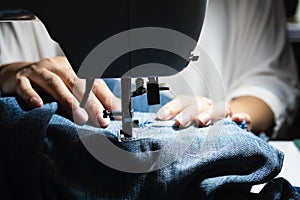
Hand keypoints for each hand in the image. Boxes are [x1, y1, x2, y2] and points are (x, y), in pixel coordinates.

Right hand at [0, 56, 120, 126]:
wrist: (17, 75)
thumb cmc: (49, 85)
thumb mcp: (70, 88)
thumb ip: (88, 99)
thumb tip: (110, 114)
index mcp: (74, 69)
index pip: (93, 82)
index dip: (106, 98)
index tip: (116, 112)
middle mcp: (58, 67)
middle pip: (77, 83)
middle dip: (91, 103)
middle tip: (102, 119)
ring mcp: (39, 72)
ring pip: (55, 84)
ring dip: (69, 102)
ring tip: (81, 118)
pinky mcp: (21, 78)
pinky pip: (26, 86)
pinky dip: (32, 95)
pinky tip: (39, 105)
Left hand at [156, 95, 251, 129]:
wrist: (226, 127)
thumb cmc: (199, 127)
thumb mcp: (185, 126)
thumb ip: (172, 127)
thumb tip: (153, 128)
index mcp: (193, 105)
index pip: (182, 101)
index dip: (171, 108)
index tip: (161, 117)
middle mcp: (207, 106)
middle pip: (198, 104)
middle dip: (188, 113)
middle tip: (180, 123)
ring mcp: (223, 113)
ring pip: (219, 108)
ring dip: (210, 114)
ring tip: (202, 122)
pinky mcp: (240, 121)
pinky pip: (243, 117)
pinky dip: (241, 118)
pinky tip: (237, 120)